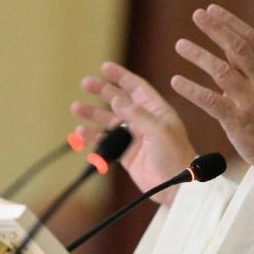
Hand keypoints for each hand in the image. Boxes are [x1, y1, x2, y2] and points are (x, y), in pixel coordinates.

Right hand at [70, 61, 195, 202]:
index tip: (104, 67)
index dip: (121, 76)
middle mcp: (144, 121)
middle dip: (102, 91)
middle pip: (119, 101)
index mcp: (157, 111)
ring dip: (92, 114)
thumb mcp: (158, 129)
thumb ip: (136, 113)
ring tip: (76, 107)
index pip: (136, 88)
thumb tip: (115, 98)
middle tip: (85, 83)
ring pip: (108, 121)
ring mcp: (134, 138)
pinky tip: (81, 131)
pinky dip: (93, 137)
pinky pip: (106, 142)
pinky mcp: (126, 155)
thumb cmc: (175, 155)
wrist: (177, 186)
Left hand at [170, 4, 253, 166]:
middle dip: (215, 28)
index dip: (229, 22)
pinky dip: (191, 89)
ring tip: (180, 45)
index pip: (250, 38)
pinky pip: (209, 100)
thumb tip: (229, 42)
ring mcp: (250, 100)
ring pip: (220, 70)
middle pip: (236, 47)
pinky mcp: (236, 120)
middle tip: (196, 15)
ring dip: (198, 55)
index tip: (211, 9)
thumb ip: (253, 66)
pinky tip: (175, 80)